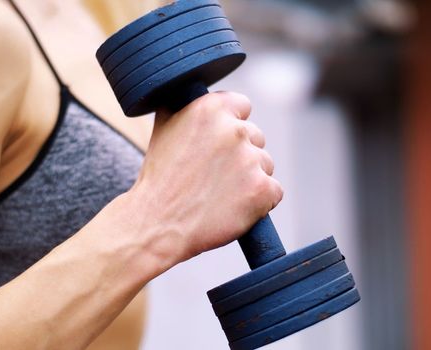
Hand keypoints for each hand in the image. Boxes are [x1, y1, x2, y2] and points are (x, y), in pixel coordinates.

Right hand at [127, 92, 282, 264]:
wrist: (157, 224)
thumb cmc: (159, 178)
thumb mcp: (164, 126)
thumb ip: (188, 104)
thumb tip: (199, 90)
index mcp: (211, 108)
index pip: (242, 106)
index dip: (230, 125)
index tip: (218, 144)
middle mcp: (234, 130)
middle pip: (255, 137)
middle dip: (240, 154)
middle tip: (213, 175)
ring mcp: (251, 161)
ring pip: (265, 164)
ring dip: (250, 178)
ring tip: (219, 193)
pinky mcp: (263, 190)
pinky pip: (273, 191)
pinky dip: (260, 202)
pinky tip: (234, 207)